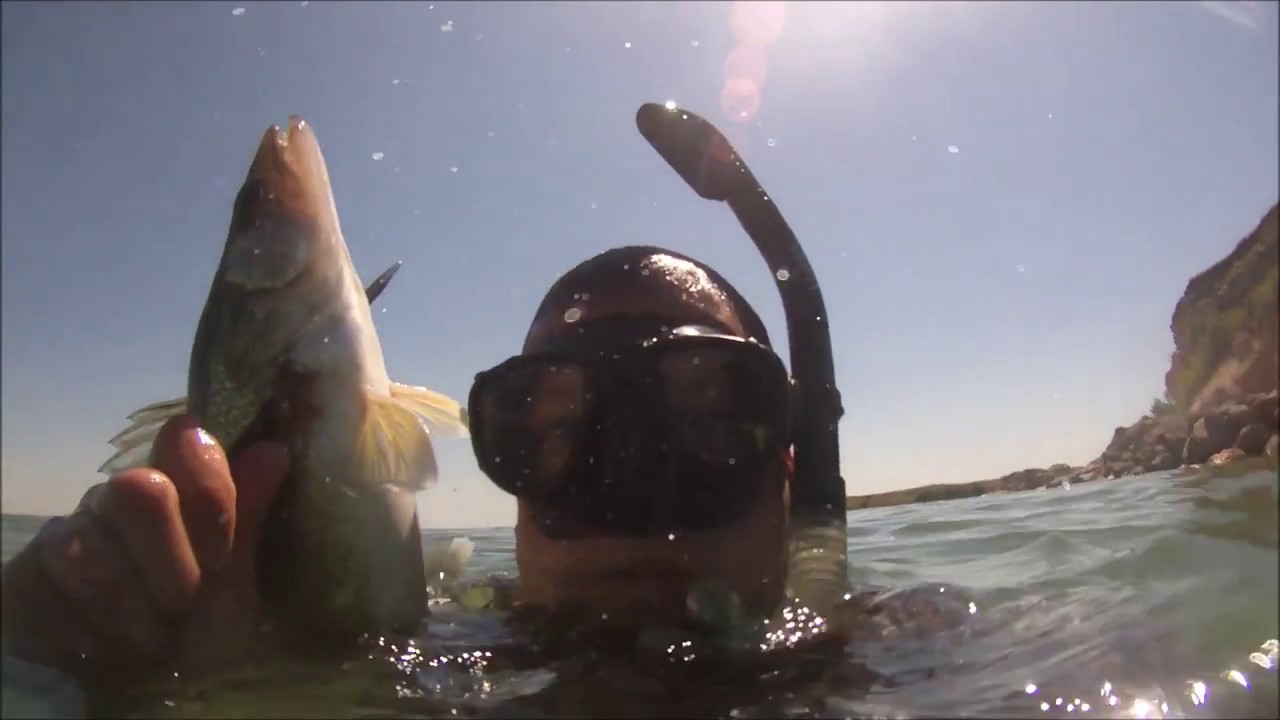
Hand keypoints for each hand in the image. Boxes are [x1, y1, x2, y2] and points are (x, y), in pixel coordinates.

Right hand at [0, 415, 289, 685]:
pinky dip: (94, 634)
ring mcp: (72, 531)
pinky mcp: (28, 573)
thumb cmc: (198, 634)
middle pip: (140, 489)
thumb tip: (274, 451)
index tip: (222, 553)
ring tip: (153, 639)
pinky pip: (52, 588)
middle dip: (172, 563)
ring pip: (96, 550)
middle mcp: (120, 498)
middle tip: (184, 604)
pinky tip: (108, 647)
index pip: (186, 441)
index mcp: (179, 487)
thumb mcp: (236, 585)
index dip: (208, 490)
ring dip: (135, 612)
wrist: (140, 694)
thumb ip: (247, 519)